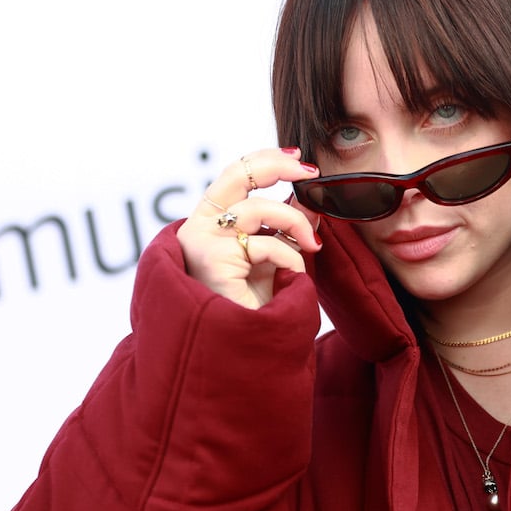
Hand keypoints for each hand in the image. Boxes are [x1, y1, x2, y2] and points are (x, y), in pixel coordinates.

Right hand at [177, 147, 322, 309]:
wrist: (239, 349)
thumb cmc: (252, 307)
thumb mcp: (272, 256)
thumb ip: (284, 227)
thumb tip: (309, 199)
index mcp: (210, 223)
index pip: (235, 176)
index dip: (268, 161)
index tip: (300, 161)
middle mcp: (199, 227)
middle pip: (236, 173)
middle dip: (278, 165)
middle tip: (310, 172)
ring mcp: (202, 241)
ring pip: (258, 208)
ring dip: (295, 223)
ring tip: (311, 246)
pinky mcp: (213, 259)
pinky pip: (267, 244)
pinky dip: (290, 257)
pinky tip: (292, 276)